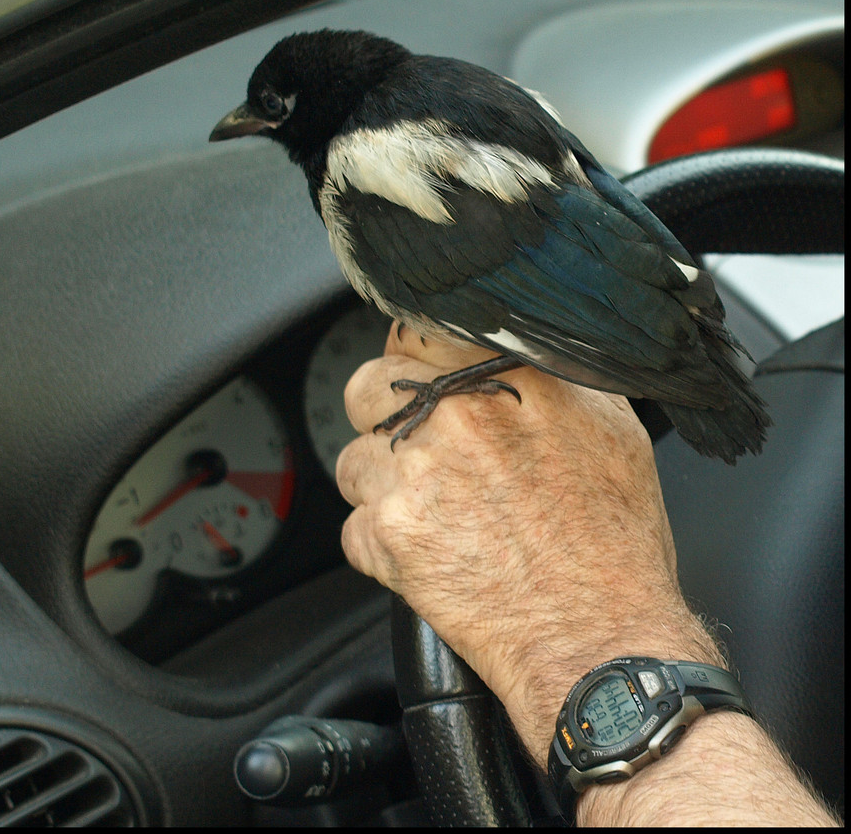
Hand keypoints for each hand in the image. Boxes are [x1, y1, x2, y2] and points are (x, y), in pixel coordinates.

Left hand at [336, 324, 720, 759]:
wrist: (601, 636)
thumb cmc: (614, 541)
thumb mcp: (612, 427)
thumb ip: (550, 377)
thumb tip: (513, 354)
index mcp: (502, 379)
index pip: (416, 332)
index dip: (415, 359)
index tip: (420, 380)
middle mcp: (453, 417)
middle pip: (367, 388)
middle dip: (382, 416)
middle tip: (415, 448)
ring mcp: (414, 475)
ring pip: (353, 460)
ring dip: (381, 485)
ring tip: (433, 514)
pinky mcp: (389, 534)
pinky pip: (354, 527)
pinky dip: (383, 544)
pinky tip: (432, 554)